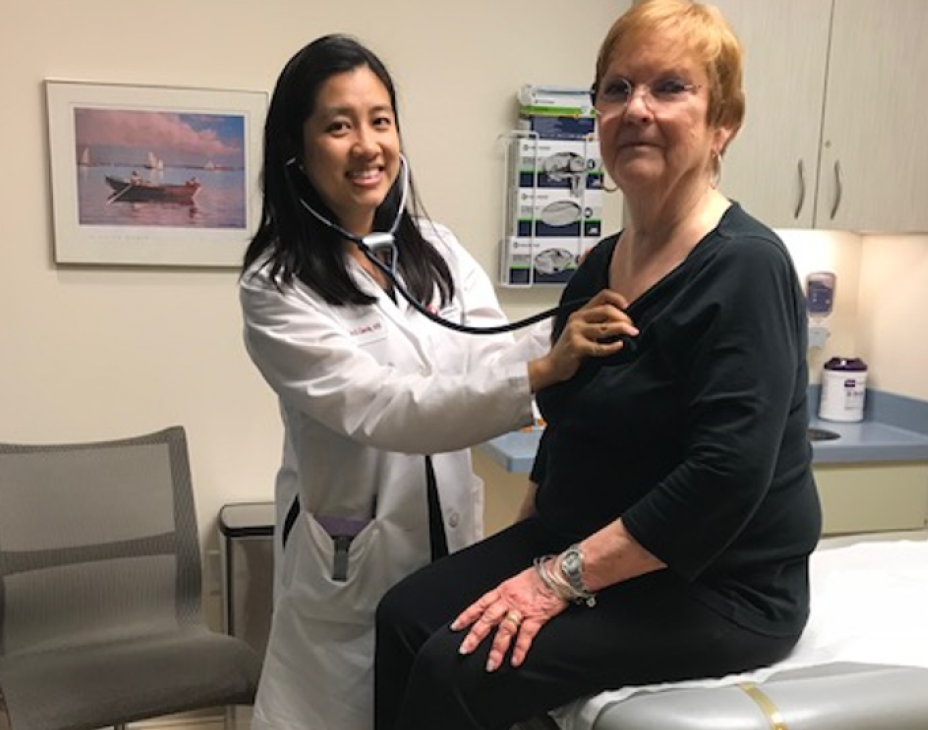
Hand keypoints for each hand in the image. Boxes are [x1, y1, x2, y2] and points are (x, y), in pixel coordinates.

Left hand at [450, 566, 567, 671]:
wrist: (560, 573)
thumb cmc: (541, 576)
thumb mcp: (518, 581)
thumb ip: (508, 594)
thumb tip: (500, 605)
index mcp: (503, 590)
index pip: (480, 604)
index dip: (467, 616)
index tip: (456, 626)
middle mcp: (509, 600)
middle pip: (487, 619)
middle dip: (475, 636)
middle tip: (465, 650)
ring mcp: (522, 609)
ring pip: (504, 630)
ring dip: (497, 649)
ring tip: (491, 664)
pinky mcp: (537, 616)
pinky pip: (526, 635)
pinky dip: (520, 649)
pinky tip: (515, 660)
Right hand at [529, 290, 637, 390]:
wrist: (553, 365)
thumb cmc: (572, 349)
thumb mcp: (584, 331)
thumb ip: (598, 323)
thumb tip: (623, 321)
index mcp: (581, 312)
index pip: (602, 296)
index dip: (617, 298)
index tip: (627, 306)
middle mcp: (577, 319)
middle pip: (606, 310)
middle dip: (623, 318)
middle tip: (632, 327)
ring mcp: (576, 332)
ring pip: (605, 327)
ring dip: (622, 329)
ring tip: (633, 333)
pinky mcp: (576, 347)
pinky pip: (599, 347)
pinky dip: (612, 347)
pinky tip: (620, 346)